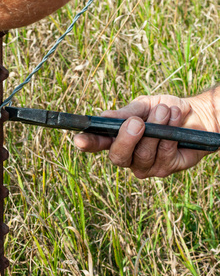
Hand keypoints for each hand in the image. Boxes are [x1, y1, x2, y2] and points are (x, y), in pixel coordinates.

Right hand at [73, 95, 217, 177]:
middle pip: (117, 157)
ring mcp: (145, 165)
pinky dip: (170, 134)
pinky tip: (175, 120)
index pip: (96, 144)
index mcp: (115, 139)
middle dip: (127, 139)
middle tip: (138, 122)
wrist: (197, 115)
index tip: (79, 140)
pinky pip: (164, 154)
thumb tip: (104, 117)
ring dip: (156, 129)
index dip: (87, 144)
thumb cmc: (164, 109)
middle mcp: (127, 156)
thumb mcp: (143, 106)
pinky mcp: (165, 169)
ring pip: (144, 154)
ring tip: (165, 111)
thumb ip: (125, 113)